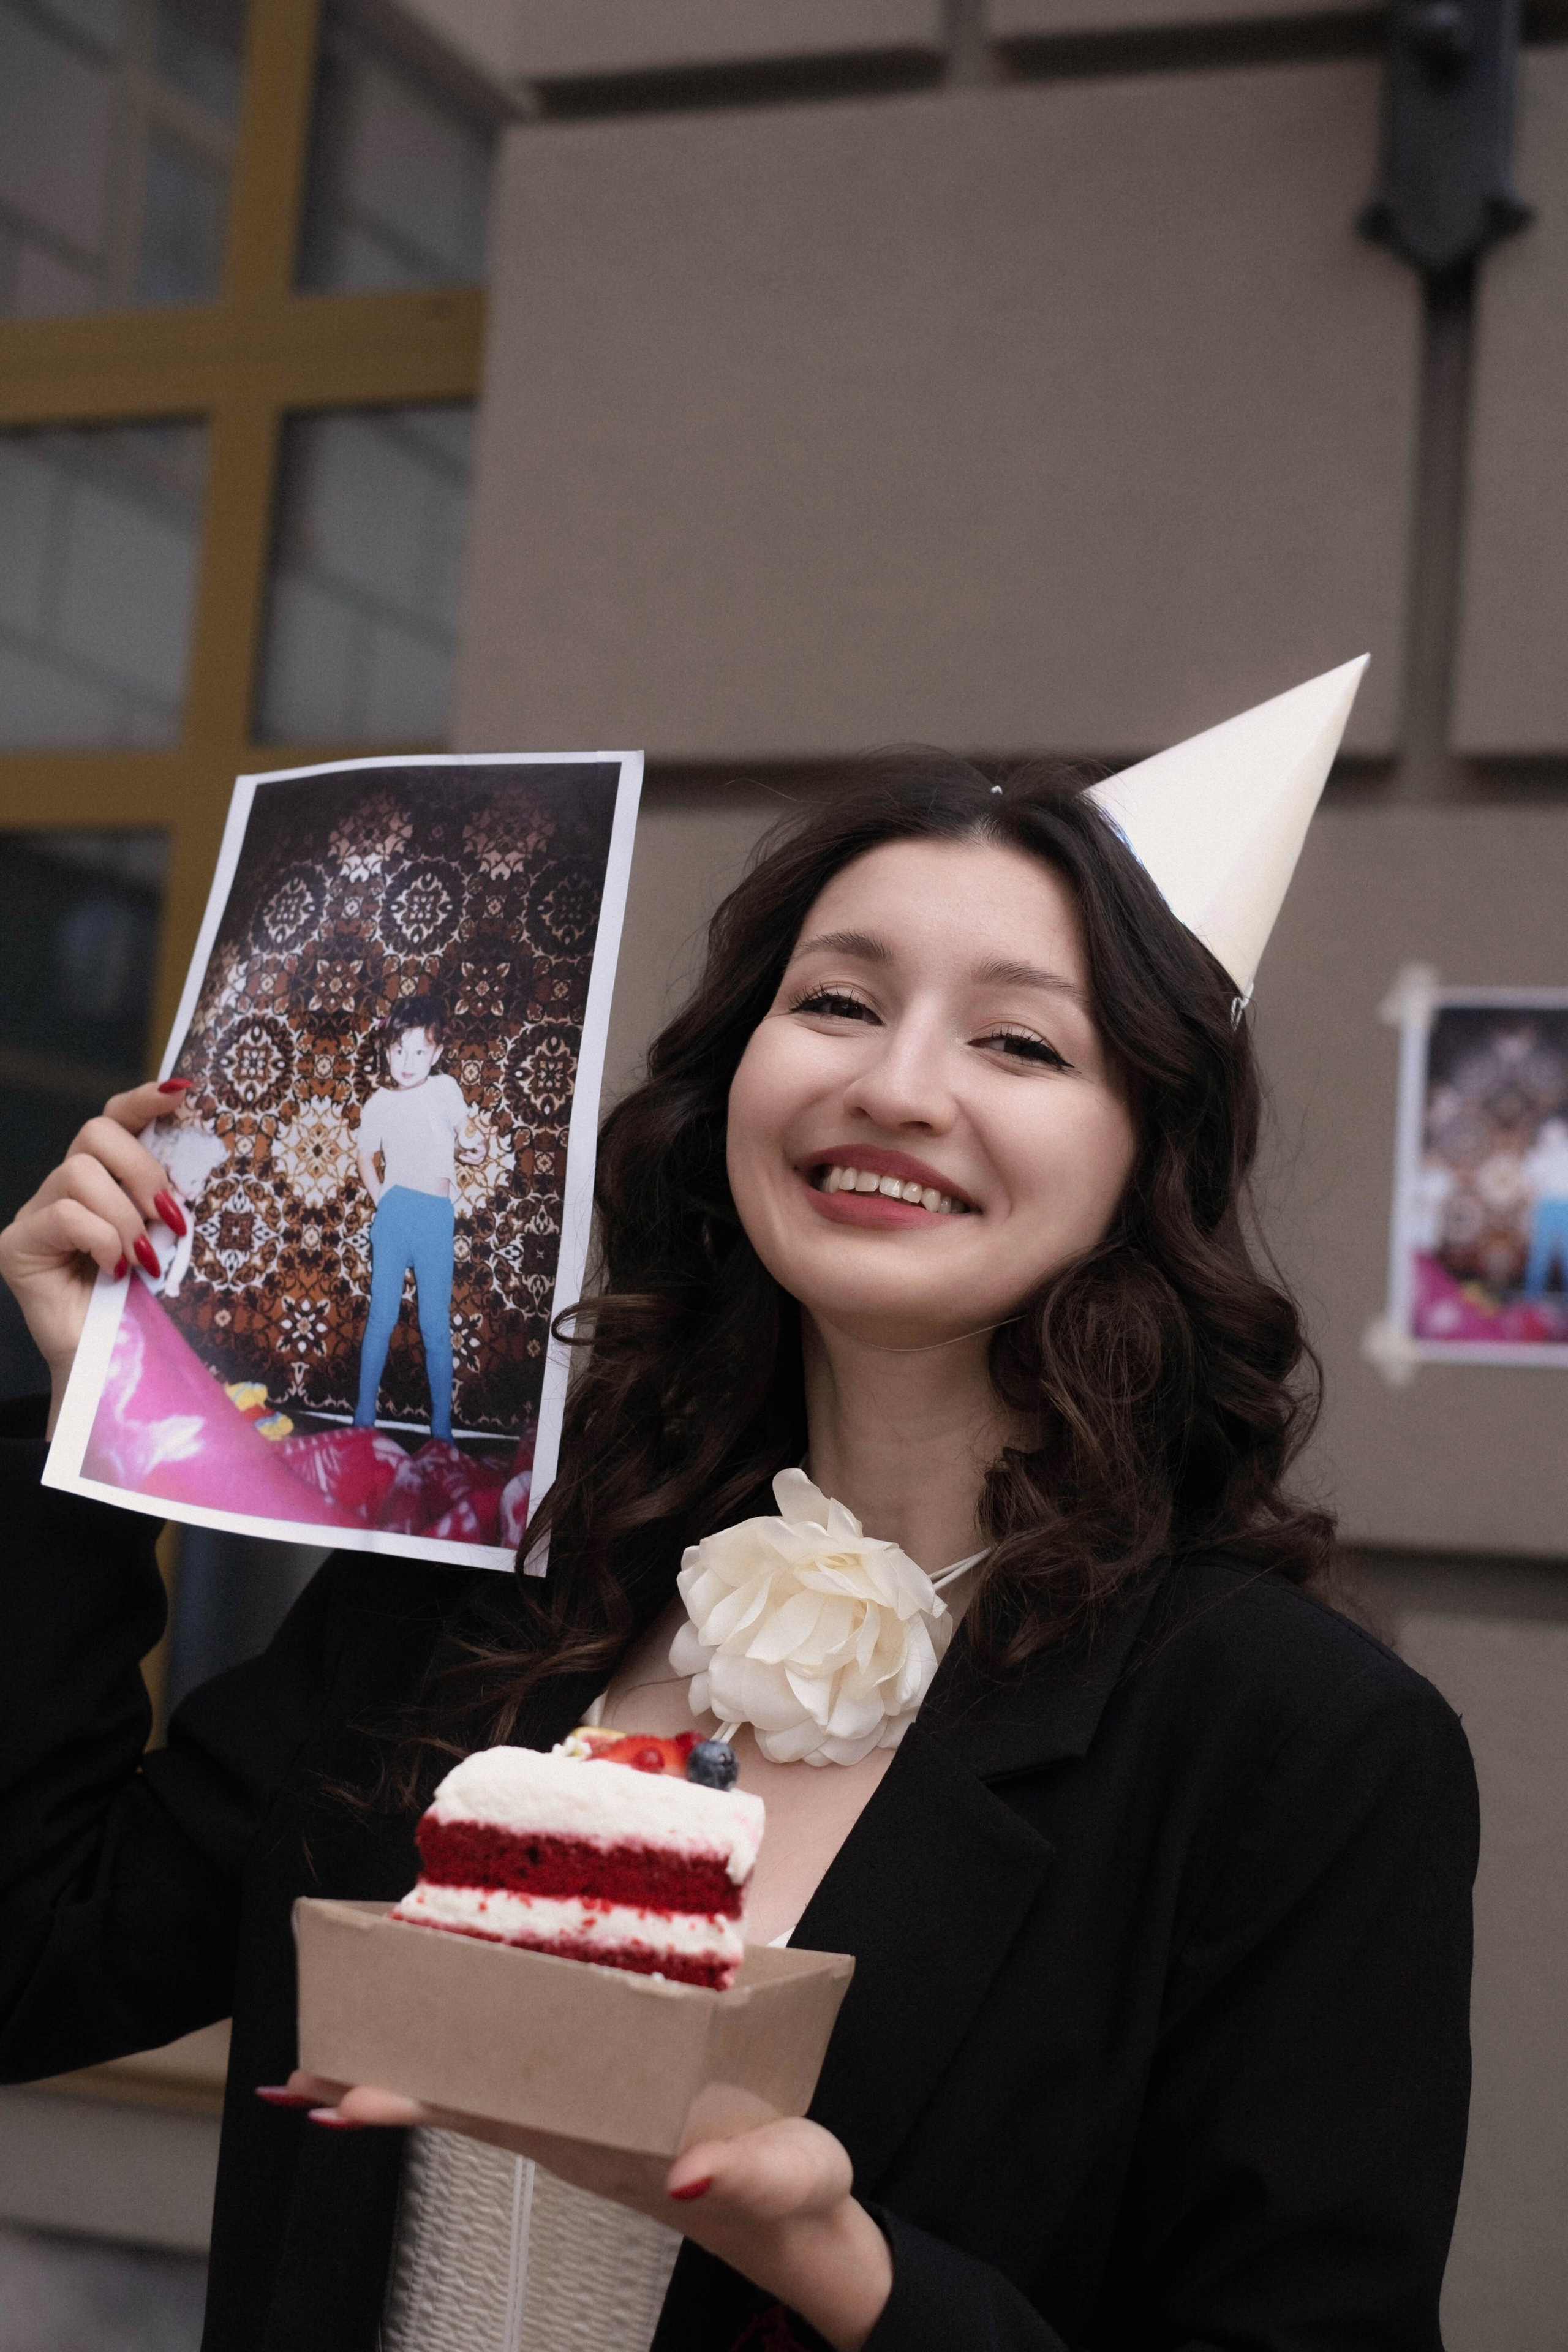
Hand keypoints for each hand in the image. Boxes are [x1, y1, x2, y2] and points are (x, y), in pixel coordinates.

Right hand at [0, 1080, 185, 1429]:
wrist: (119, 1366)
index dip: (145, 1100)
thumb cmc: (152, 1306)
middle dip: (142, 1168)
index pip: (115, 1119)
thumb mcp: (171, 1241)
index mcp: (105, 1180)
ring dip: (124, 1216)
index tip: (184, 1093)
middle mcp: (64, 1189)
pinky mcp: (15, 1246)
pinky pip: (62, 1215)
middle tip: (170, 1217)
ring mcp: (36, 1215)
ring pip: (78, 1172)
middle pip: (96, 1133)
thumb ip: (173, 1199)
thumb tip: (205, 1157)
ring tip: (143, 1259)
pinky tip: (114, 1271)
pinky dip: (100, 1239)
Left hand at [270, 2071, 891, 2350]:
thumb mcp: (785, 2179)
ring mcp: (581, 2121)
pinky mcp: (600, 2106)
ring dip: (407, 2073)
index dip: (409, 2102)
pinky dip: (464, 2062)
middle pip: (456, 2103)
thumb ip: (742, 2174)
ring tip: (335, 2058)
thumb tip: (687, 2172)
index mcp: (599, 2141)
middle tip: (296, 2077)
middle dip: (377, 2089)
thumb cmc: (790, 2196)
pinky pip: (516, 2078)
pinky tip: (441, 2041)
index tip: (339, 2099)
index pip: (483, 2116)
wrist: (800, 2223)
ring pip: (475, 2091)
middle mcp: (572, 2132)